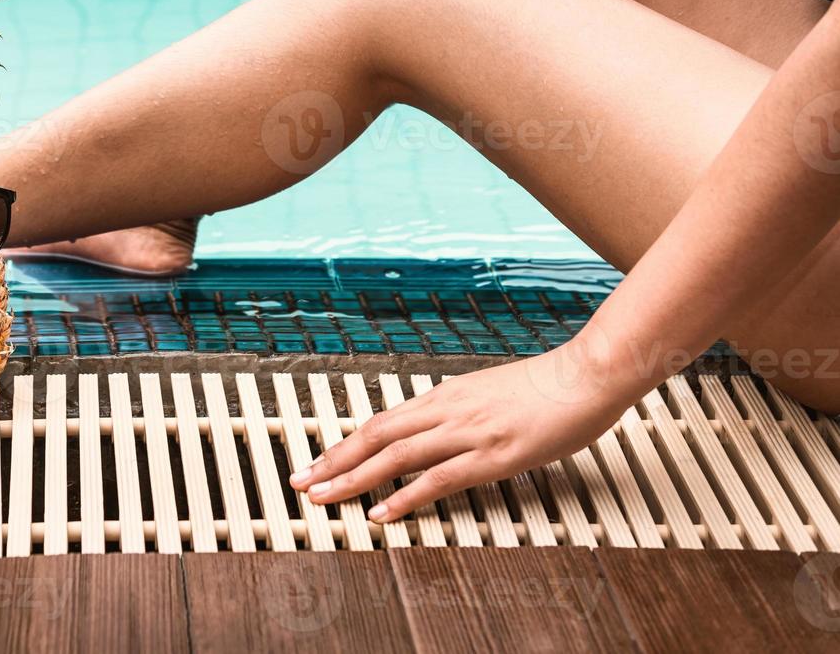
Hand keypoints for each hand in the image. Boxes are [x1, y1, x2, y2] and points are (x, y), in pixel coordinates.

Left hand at [289, 341, 636, 521]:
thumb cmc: (546, 386)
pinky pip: (437, 479)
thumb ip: (460, 411)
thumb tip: (436, 427)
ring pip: (395, 456)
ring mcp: (468, 433)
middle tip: (301, 481)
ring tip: (324, 498)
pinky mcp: (493, 456)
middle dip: (333, 460)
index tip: (318, 461)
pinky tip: (381, 512)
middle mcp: (447, 411)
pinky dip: (404, 497)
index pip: (381, 422)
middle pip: (374, 436)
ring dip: (354, 478)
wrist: (587, 375)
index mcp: (444, 396)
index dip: (345, 444)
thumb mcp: (490, 394)